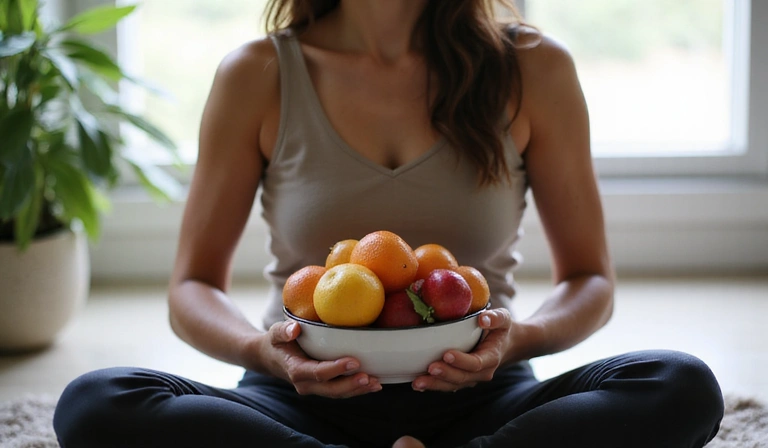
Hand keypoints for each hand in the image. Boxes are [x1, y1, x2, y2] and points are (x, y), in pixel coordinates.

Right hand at [259, 321, 382, 397]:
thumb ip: (283, 331)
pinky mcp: (322, 387)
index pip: (318, 373)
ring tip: (376, 383)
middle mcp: (305, 384)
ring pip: (338, 393)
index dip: (336, 369)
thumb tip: (295, 329)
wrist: (270, 358)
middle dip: (351, 385)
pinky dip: (357, 389)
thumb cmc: (276, 343)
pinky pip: (340, 392)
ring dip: (358, 390)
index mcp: (295, 370)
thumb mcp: (275, 333)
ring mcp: (314, 388)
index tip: (354, 361)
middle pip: (331, 389)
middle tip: (370, 377)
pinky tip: (373, 384)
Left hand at [411, 308, 514, 391]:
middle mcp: (481, 372)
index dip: (462, 361)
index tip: (447, 354)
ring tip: (417, 382)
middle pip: (462, 377)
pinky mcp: (461, 379)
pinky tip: (418, 385)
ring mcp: (471, 378)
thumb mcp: (504, 319)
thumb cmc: (501, 330)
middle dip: (445, 374)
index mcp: (491, 357)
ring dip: (435, 384)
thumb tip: (483, 319)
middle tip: (430, 368)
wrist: (506, 345)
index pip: (476, 363)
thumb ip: (496, 318)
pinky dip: (433, 385)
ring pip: (453, 385)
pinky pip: (447, 385)